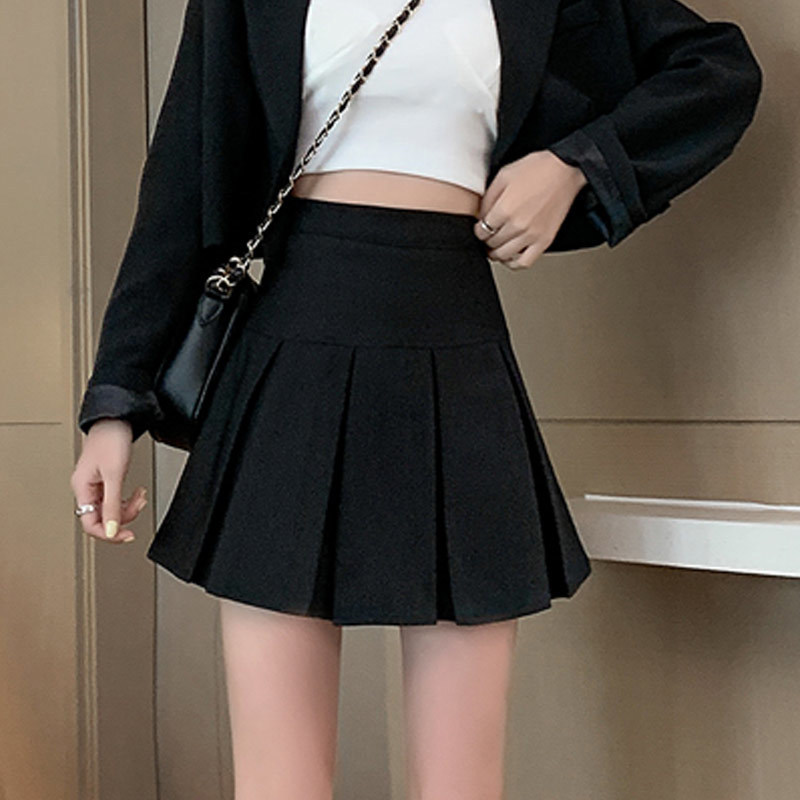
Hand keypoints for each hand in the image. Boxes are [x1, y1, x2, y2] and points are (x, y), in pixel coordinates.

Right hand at [70, 418, 146, 543]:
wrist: (116, 419)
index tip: (127, 535)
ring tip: (141, 496)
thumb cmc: (111, 439)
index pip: (90, 524)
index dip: (109, 533)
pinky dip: (128, 499)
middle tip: (139, 506)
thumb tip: (111, 530)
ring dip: (129, 507)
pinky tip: (136, 493)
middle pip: (102, 518)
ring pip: (111, 509)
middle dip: (124, 516)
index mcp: (82, 488)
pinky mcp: (106, 479)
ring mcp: (96, 484)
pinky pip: (115, 498)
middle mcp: (86, 488)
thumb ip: (113, 504)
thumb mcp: (114, 475)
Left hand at [474, 150, 587, 268]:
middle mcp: (518, 225)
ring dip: (496, 252)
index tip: (480, 227)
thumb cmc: (537, 169)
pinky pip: (525, 262)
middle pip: (491, 244)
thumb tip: (480, 217)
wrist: (564, 169)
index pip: (481, 231)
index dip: (478, 230)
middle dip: (486, 239)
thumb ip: (487, 199)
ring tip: (496, 246)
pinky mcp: (545, 241)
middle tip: (488, 234)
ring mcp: (532, 235)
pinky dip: (514, 263)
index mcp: (505, 209)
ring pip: (504, 256)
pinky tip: (511, 256)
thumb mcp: (503, 176)